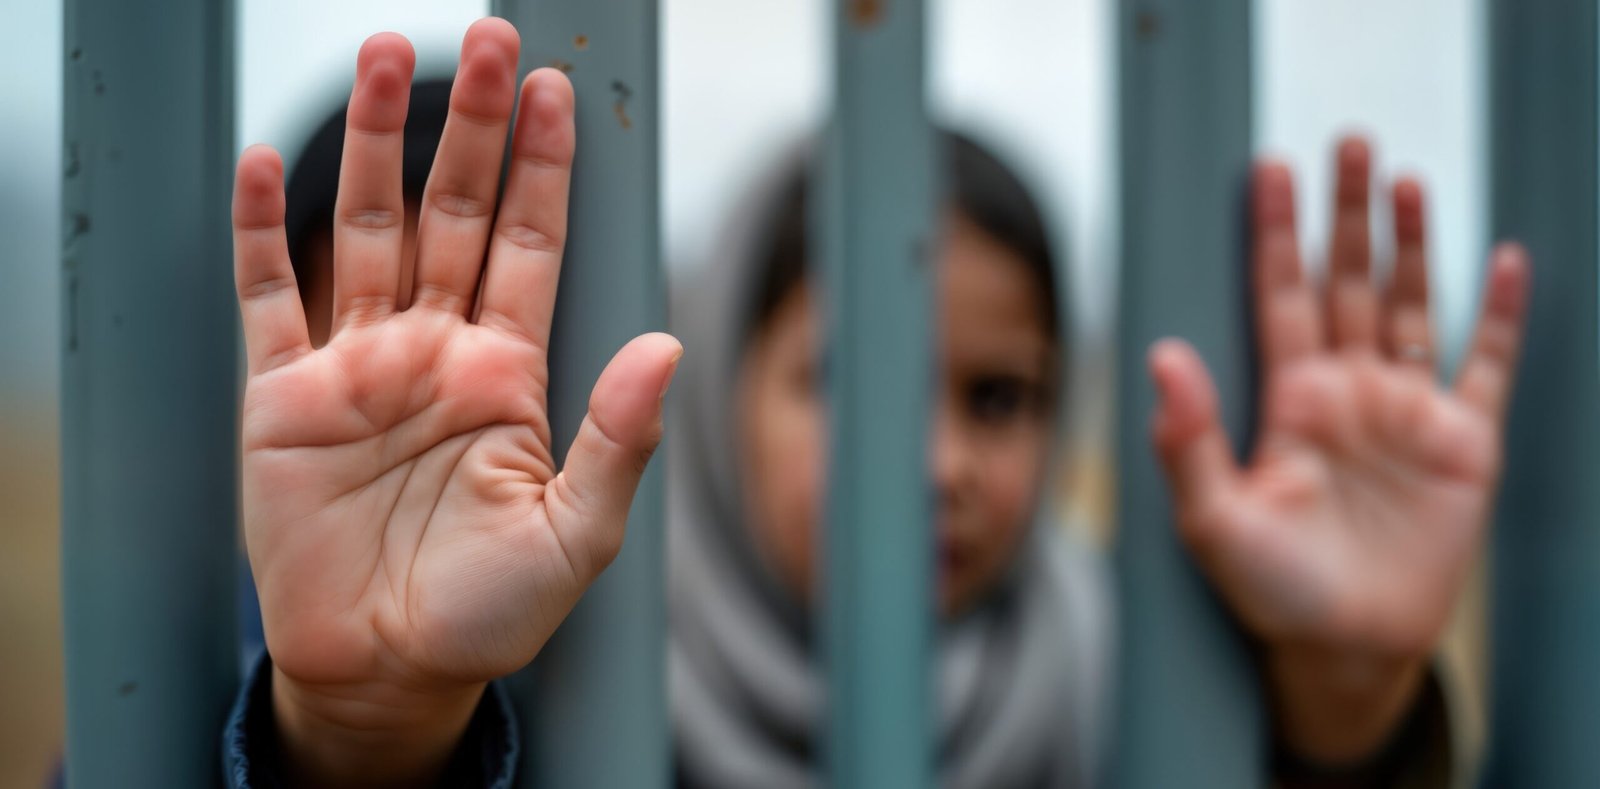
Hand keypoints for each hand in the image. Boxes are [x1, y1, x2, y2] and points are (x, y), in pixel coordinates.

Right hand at [232, 20, 679, 786]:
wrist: (386, 671)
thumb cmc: (489, 613)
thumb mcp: (576, 535)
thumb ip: (619, 439)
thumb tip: (670, 346)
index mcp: (508, 372)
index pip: (529, 243)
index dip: (540, 168)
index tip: (551, 90)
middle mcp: (435, 351)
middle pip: (453, 212)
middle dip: (470, 128)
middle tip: (486, 37)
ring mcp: (359, 367)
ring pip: (368, 229)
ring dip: (377, 144)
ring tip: (388, 55)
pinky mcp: (284, 398)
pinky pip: (270, 297)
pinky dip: (263, 232)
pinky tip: (268, 165)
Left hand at [1148, 138, 1528, 762]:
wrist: (1344, 647)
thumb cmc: (1269, 590)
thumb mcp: (1213, 519)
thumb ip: (1187, 440)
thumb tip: (1163, 356)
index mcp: (1286, 399)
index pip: (1278, 295)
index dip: (1274, 234)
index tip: (1267, 170)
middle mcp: (1345, 391)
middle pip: (1345, 281)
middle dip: (1345, 214)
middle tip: (1347, 143)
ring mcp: (1405, 411)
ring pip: (1408, 306)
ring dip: (1410, 244)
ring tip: (1407, 180)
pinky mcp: (1463, 443)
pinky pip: (1485, 365)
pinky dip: (1498, 315)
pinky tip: (1503, 260)